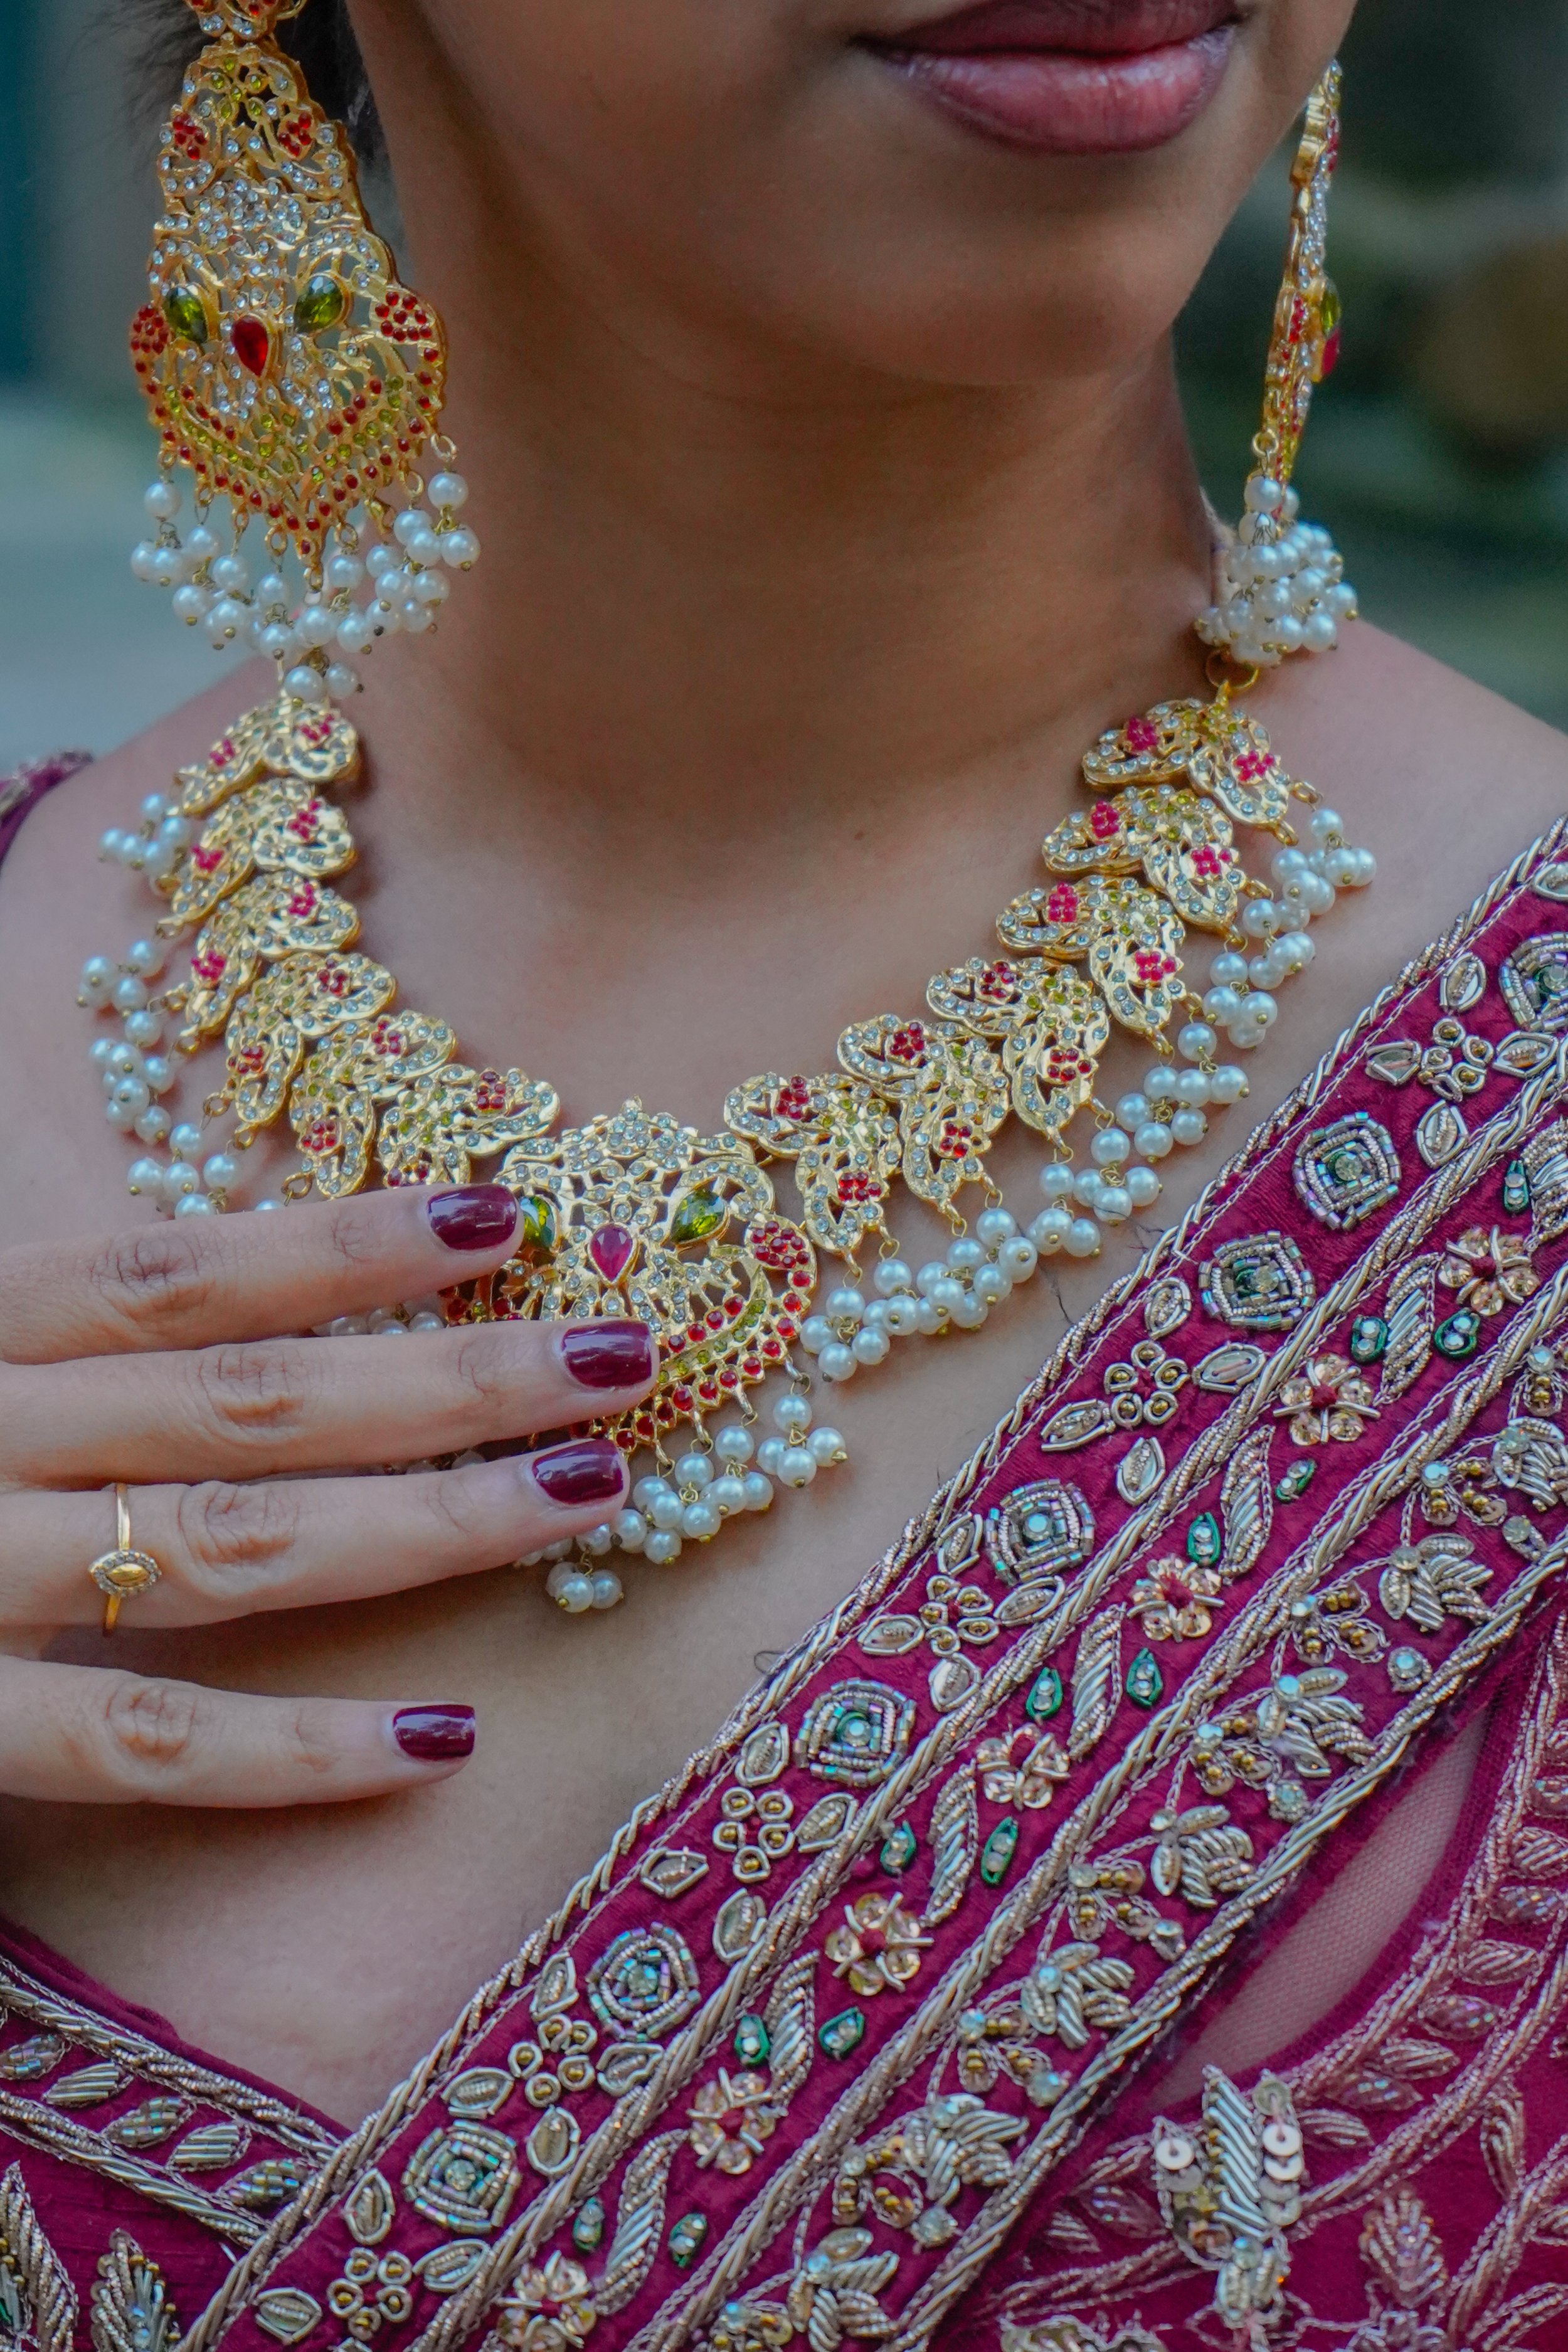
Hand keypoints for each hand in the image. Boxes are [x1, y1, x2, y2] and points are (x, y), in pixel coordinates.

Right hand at [0, 1184, 653, 1807]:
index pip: (175, 1277)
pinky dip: (293, 1745)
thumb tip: (268, 1311)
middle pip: (244, 1399)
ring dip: (422, 1524)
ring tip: (585, 1492)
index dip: (337, 1244)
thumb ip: (82, 1357)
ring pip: (226, 1547)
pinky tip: (445, 1733)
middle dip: (447, 1378)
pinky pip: (144, 1742)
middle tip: (619, 1356)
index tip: (500, 1218)